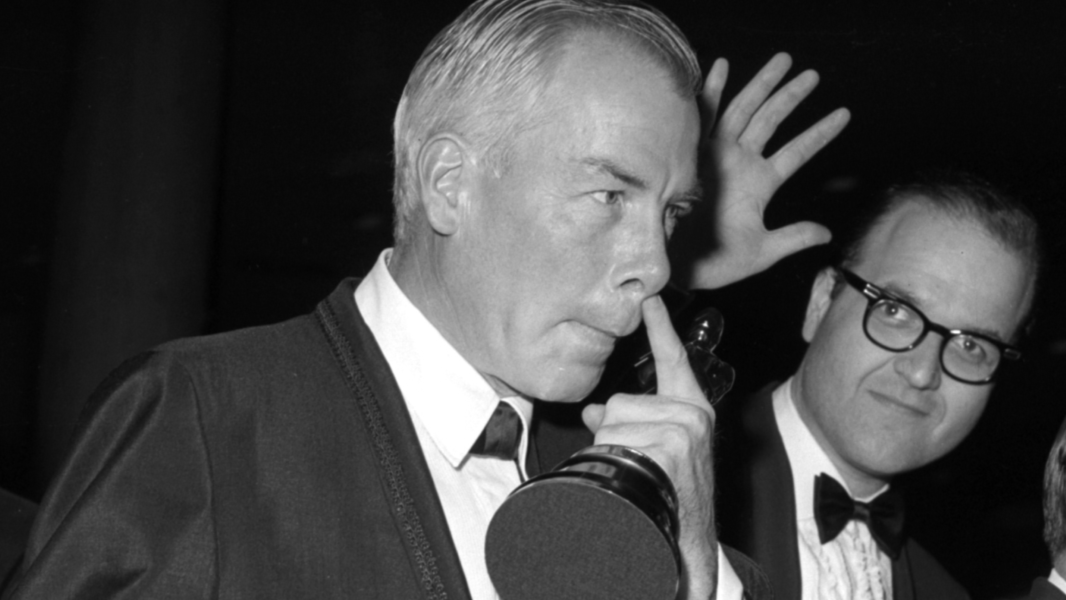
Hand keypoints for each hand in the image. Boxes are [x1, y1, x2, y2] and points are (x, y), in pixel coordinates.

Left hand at [582, 295, 717, 598]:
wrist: (685, 542)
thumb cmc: (668, 496)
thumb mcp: (652, 451)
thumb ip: (627, 423)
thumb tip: (595, 411)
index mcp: (690, 410)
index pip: (672, 360)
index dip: (660, 328)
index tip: (649, 299)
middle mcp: (692, 416)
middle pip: (618, 404)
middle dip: (613, 436)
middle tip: (636, 468)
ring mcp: (683, 431)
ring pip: (612, 423)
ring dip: (612, 454)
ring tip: (637, 480)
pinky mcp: (672, 446)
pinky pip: (615, 442)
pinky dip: (614, 464)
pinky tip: (638, 483)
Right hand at [687, 53, 850, 289]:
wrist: (679, 267)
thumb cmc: (718, 262)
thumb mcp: (763, 251)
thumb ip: (793, 238)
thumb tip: (826, 233)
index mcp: (760, 183)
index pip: (797, 152)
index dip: (820, 133)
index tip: (844, 115)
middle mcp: (740, 163)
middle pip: (771, 120)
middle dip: (791, 96)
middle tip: (813, 74)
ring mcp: (717, 156)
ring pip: (744, 111)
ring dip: (762, 86)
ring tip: (783, 62)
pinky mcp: (692, 155)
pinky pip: (704, 118)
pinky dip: (712, 92)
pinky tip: (722, 66)